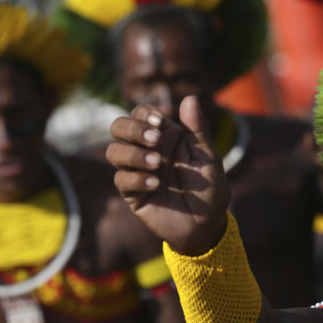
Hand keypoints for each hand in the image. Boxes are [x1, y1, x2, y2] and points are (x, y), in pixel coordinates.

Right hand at [106, 96, 229, 254]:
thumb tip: (191, 98)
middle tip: (154, 139)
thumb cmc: (209, 188)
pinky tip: (155, 184)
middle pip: (118, 127)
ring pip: (114, 152)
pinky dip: (136, 179)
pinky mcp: (132, 193)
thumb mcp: (208, 157)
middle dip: (132, 129)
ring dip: (133, 154)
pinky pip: (121, 180)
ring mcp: (137, 171)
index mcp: (164, 137)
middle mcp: (146, 150)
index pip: (140, 114)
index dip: (144, 114)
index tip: (160, 122)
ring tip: (157, 164)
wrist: (206, 223)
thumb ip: (198, 130)